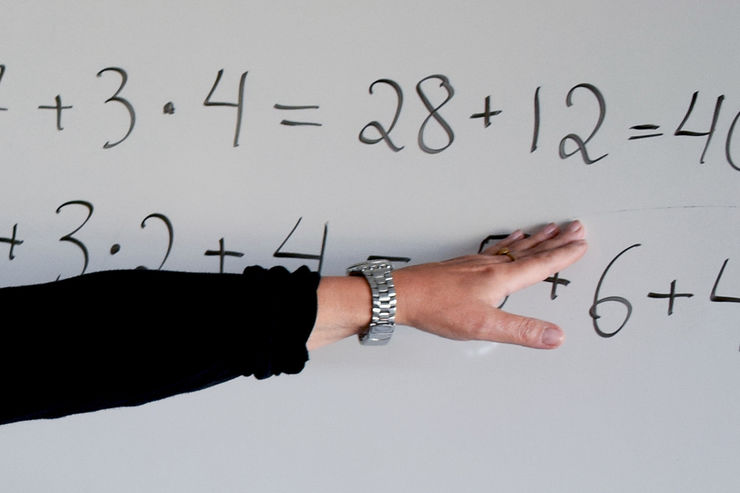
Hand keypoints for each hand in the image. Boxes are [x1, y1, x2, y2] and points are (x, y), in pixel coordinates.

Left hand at [309, 220, 586, 349]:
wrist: (402, 294)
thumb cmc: (438, 309)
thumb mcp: (483, 325)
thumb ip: (521, 330)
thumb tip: (557, 336)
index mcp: (501, 278)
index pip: (540, 265)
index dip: (563, 255)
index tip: (582, 243)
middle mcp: (492, 265)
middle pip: (531, 250)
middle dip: (556, 240)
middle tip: (576, 227)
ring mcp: (476, 262)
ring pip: (514, 246)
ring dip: (536, 238)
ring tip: (550, 228)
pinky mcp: (463, 265)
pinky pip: (495, 248)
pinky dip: (510, 242)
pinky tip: (509, 239)